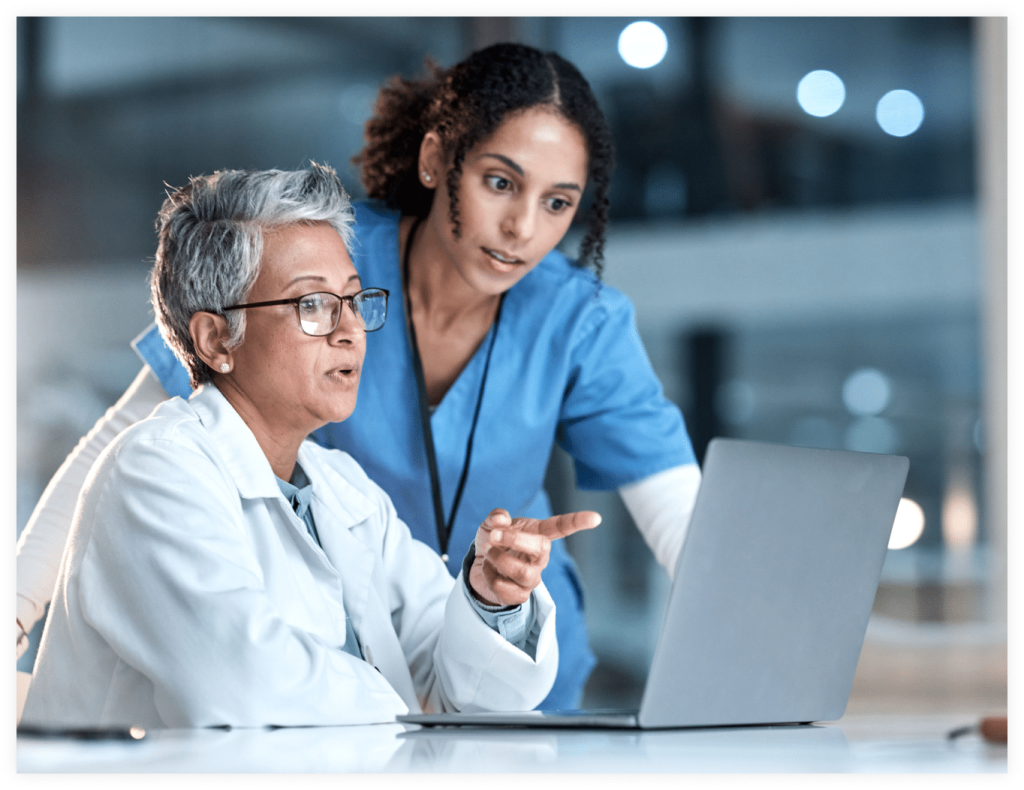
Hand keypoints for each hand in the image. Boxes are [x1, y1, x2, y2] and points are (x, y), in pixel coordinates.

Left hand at [468, 508, 600, 606]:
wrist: (479, 567)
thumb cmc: (493, 542)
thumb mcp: (491, 525)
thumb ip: (496, 518)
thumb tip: (501, 519)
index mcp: (538, 534)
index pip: (562, 527)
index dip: (578, 522)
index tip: (595, 517)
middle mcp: (540, 557)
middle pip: (542, 549)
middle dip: (516, 540)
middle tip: (494, 536)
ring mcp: (532, 577)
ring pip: (524, 573)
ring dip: (501, 561)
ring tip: (488, 552)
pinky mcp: (520, 595)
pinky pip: (507, 590)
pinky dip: (490, 577)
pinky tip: (487, 569)